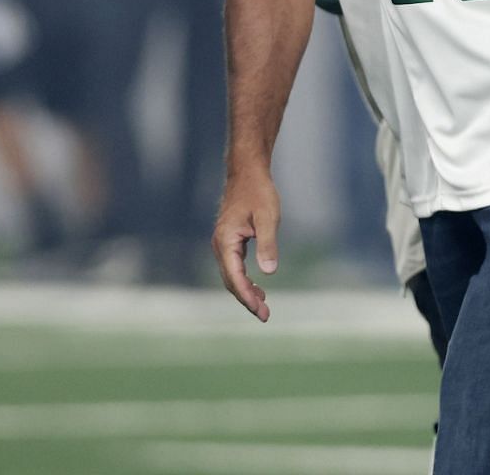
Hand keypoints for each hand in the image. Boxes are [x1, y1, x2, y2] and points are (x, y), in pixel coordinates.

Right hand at [212, 167, 280, 322]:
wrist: (247, 172)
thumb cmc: (259, 192)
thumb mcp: (268, 217)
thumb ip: (268, 244)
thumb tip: (269, 273)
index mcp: (225, 242)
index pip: (235, 277)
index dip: (247, 297)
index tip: (261, 311)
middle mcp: (219, 245)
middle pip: (231, 281)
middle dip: (247, 299)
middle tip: (265, 315)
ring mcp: (222, 243)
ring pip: (232, 275)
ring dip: (246, 291)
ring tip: (263, 306)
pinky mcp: (229, 241)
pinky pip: (234, 267)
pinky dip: (245, 280)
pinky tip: (258, 287)